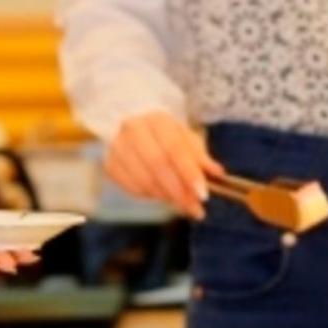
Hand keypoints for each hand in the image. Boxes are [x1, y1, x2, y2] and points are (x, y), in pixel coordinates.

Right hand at [105, 110, 223, 219]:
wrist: (135, 128)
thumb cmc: (166, 135)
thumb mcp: (187, 140)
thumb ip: (201, 157)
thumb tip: (217, 173)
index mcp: (157, 119)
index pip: (175, 148)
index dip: (189, 173)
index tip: (203, 195)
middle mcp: (134, 129)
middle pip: (157, 165)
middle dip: (179, 191)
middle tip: (195, 209)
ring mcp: (118, 147)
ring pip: (143, 179)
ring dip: (166, 197)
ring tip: (183, 204)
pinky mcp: (109, 164)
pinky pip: (131, 188)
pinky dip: (149, 196)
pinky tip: (162, 196)